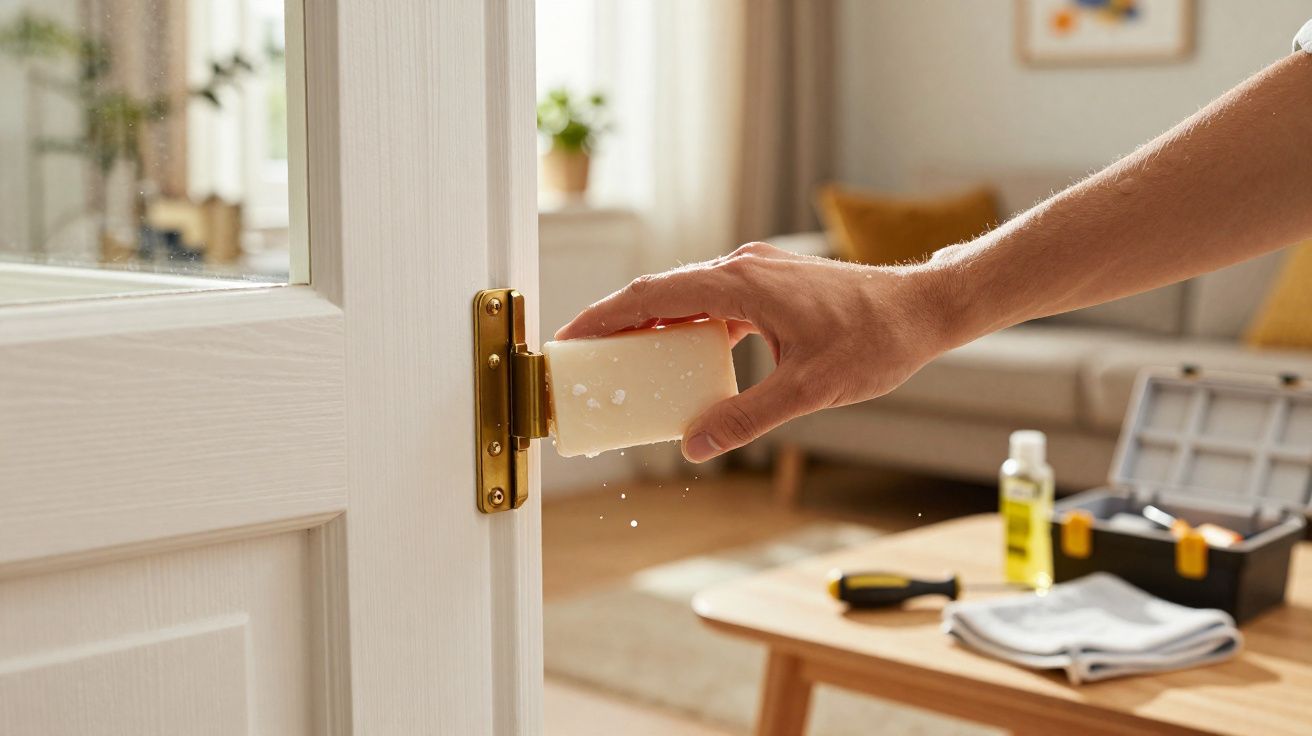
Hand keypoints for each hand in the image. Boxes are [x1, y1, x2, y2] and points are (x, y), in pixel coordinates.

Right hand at [554, 242, 955, 462]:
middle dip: (618, 323)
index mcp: (741, 283)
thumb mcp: (808, 389)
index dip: (605, 317)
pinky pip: (714, 303)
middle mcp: (743, 268)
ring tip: (625, 361)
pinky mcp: (772, 284)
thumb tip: (695, 445)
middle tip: (585, 356)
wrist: (923, 309)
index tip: (571, 338)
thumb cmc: (875, 340)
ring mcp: (758, 272)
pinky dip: (689, 327)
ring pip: (687, 296)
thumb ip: (746, 418)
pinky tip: (684, 357)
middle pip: (661, 292)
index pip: (652, 295)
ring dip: (654, 325)